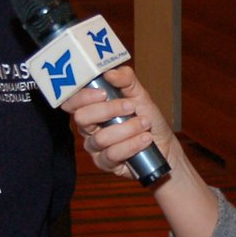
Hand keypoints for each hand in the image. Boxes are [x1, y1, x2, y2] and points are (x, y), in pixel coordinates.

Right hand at [61, 65, 173, 180]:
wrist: (163, 143)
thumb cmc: (146, 117)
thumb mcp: (139, 94)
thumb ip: (125, 80)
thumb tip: (110, 73)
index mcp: (91, 108)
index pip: (72, 102)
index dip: (82, 96)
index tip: (103, 92)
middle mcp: (89, 127)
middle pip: (82, 118)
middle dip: (109, 110)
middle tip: (131, 107)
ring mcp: (95, 147)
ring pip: (101, 138)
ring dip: (128, 129)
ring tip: (144, 124)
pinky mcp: (105, 163)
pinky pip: (112, 155)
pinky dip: (132, 145)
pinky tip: (145, 139)